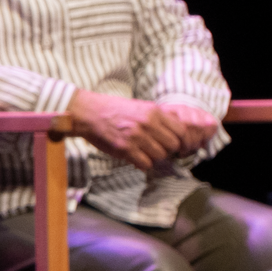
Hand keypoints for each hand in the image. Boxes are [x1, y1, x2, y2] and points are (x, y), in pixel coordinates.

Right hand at [66, 90, 216, 171]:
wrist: (90, 113)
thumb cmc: (115, 110)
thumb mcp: (141, 106)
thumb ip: (159, 117)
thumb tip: (176, 131)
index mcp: (154, 112)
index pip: (181, 131)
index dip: (180, 139)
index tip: (173, 143)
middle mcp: (147, 124)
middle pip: (173, 145)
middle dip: (167, 150)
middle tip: (157, 148)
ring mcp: (136, 137)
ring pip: (160, 156)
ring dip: (154, 157)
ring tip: (144, 152)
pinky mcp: (125, 149)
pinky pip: (145, 164)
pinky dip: (143, 164)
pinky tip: (136, 158)